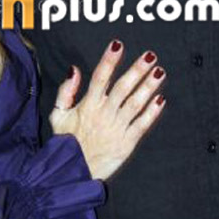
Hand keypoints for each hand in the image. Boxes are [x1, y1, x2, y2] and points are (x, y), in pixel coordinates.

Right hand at [50, 41, 165, 180]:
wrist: (72, 174)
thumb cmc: (66, 144)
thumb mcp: (58, 115)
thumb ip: (66, 91)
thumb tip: (74, 69)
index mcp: (88, 105)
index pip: (99, 77)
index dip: (109, 60)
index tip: (118, 44)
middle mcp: (104, 114)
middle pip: (122, 87)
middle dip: (136, 70)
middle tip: (150, 56)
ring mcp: (116, 128)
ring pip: (135, 104)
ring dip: (148, 87)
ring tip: (159, 72)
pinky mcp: (126, 143)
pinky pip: (141, 125)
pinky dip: (152, 113)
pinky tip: (161, 100)